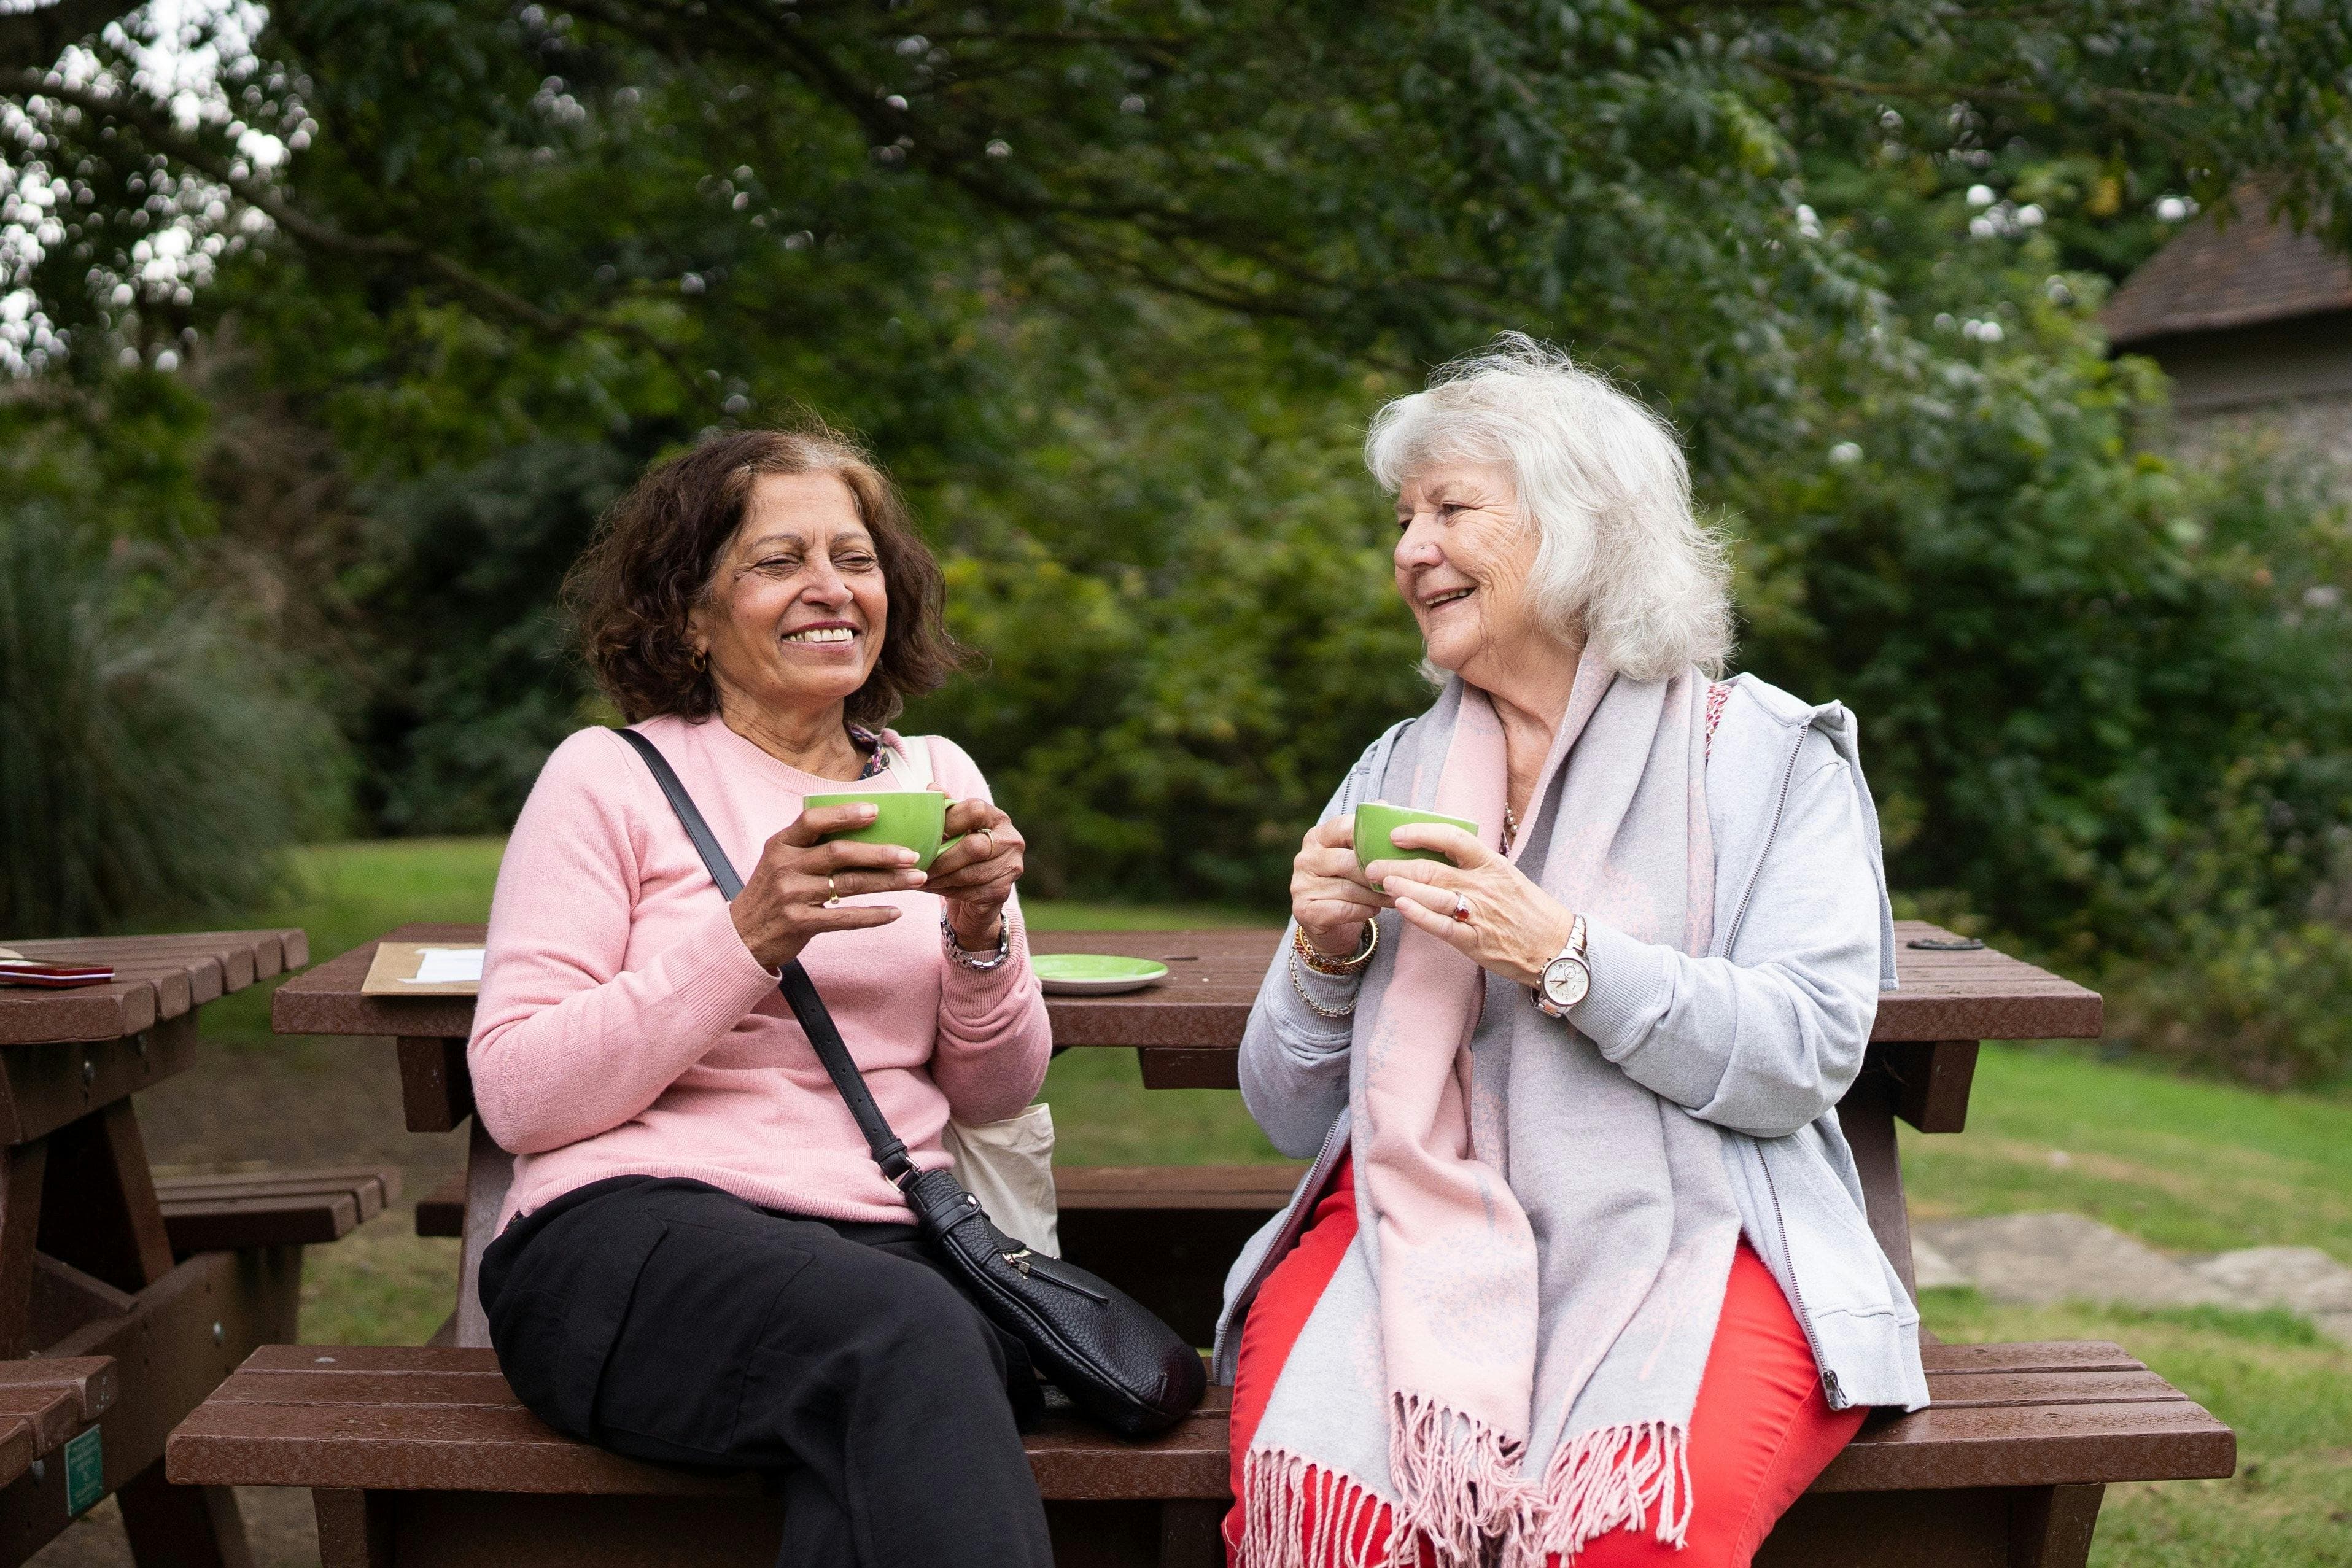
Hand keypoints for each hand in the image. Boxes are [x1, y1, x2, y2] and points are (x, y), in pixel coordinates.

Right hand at [730, 803, 928, 969]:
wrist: (743, 935)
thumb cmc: (773, 890)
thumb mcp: (781, 859)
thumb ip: (811, 843)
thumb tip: (863, 821)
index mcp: (781, 844)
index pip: (812, 820)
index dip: (844, 814)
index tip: (876, 810)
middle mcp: (785, 866)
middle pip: (839, 853)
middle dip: (880, 852)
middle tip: (913, 854)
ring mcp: (791, 896)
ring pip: (849, 885)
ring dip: (888, 882)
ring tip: (917, 878)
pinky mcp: (800, 923)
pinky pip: (844, 917)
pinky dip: (873, 915)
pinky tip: (895, 911)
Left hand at [924, 796, 1025, 949]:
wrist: (981, 888)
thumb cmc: (964, 850)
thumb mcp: (957, 828)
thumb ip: (947, 809)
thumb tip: (931, 789)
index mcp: (998, 818)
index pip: (976, 810)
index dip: (948, 820)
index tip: (925, 832)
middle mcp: (1011, 840)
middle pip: (974, 847)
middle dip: (941, 858)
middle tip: (917, 864)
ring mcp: (1011, 867)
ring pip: (970, 874)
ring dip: (940, 877)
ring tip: (918, 877)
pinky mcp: (1003, 891)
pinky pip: (971, 892)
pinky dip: (946, 891)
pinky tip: (931, 888)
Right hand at [1289, 815, 1391, 959]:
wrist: (1328, 923)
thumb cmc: (1347, 883)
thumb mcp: (1354, 855)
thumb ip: (1365, 833)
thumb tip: (1383, 804)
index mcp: (1316, 838)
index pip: (1344, 828)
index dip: (1370, 837)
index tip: (1394, 846)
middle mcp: (1305, 859)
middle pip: (1348, 861)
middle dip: (1377, 871)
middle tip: (1401, 878)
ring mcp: (1301, 885)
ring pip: (1348, 888)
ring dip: (1375, 894)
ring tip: (1394, 896)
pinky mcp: (1304, 910)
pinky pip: (1343, 909)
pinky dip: (1364, 910)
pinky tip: (1374, 910)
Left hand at [1365, 824, 1576, 989]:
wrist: (1557, 947)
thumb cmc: (1528, 911)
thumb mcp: (1506, 877)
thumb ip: (1474, 866)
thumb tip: (1438, 852)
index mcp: (1493, 864)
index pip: (1453, 838)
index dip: (1422, 833)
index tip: (1397, 834)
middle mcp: (1484, 886)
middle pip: (1433, 868)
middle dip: (1397, 865)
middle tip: (1372, 864)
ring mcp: (1479, 914)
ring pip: (1432, 895)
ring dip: (1401, 886)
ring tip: (1377, 881)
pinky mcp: (1475, 942)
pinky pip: (1442, 926)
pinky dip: (1419, 915)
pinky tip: (1400, 906)